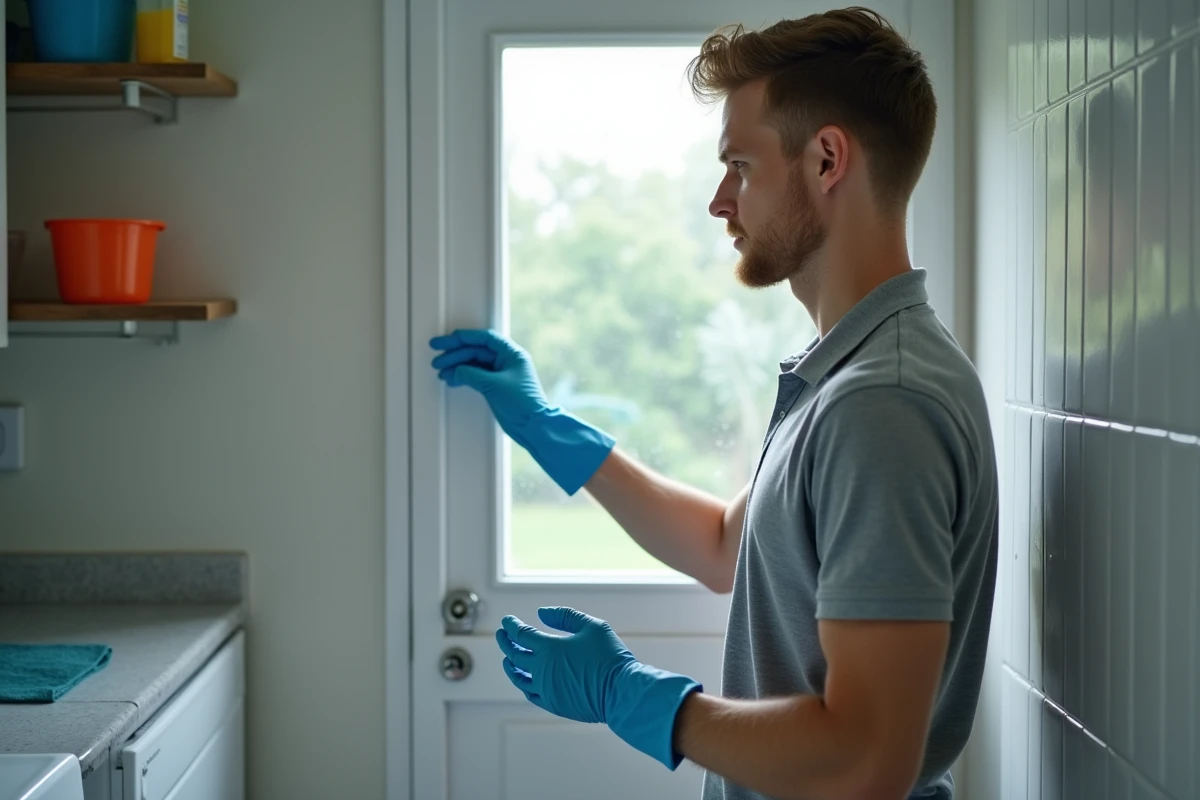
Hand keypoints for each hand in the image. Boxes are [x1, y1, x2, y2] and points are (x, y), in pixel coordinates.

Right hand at [429, 328, 550, 432]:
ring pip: (474, 364)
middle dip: (455, 354)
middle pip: (476, 350)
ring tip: (441, 372)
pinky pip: (476, 376)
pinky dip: (463, 377)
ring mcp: (501, 373)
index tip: (446, 341)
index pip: (483, 338)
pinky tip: (452, 379)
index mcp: (512, 353)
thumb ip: (470, 374)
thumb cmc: (522, 403)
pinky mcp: (496, 386)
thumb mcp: (492, 385)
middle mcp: (507, 360)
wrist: (533, 426)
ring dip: (457, 367)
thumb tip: (454, 370)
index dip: (463, 338)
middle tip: (438, 359)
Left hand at [495, 606, 701, 768]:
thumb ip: (565, 616)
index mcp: (549, 649)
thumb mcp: (592, 626)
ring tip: (508, 658)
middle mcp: (542, 670)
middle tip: (502, 635)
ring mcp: (545, 690)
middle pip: (514, 655)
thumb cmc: (609, 656)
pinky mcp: (553, 704)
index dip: (511, 625)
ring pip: (518, 677)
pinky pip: (530, 694)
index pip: (521, 635)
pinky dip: (523, 684)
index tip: (507, 620)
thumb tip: (541, 613)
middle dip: (506, 642)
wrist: (620, 692)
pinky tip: (525, 679)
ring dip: (510, 665)